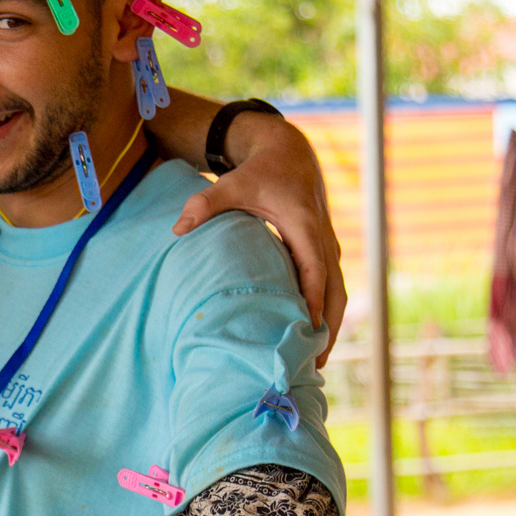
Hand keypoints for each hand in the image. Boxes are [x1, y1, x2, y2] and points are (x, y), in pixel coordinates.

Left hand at [170, 114, 346, 366]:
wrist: (290, 155)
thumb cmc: (260, 172)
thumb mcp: (231, 184)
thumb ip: (204, 204)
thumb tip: (176, 229)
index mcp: (304, 225)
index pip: (313, 268)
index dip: (313, 298)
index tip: (308, 328)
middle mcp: (323, 238)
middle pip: (336, 289)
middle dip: (329, 324)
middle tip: (316, 361)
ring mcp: (327, 246)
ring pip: (339, 291)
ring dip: (332, 323)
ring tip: (317, 360)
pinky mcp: (325, 251)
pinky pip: (332, 286)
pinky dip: (329, 311)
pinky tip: (314, 336)